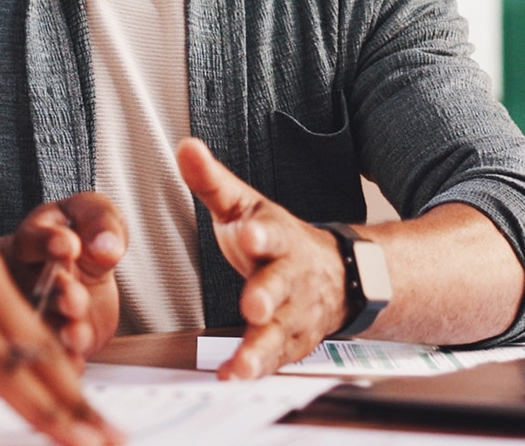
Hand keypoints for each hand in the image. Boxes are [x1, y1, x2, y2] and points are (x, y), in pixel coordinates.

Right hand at [0, 194, 125, 357]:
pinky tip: (77, 361)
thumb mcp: (93, 215)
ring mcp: (41, 310)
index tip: (68, 244)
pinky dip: (67, 358)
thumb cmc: (82, 237)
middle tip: (73, 295)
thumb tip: (104, 245)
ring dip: (61, 330)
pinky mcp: (55, 338)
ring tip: (77, 332)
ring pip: (45, 324)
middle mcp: (31, 278)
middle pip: (38, 287)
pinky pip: (57, 351)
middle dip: (59, 293)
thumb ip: (100, 222)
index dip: (49, 242)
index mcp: (34, 242)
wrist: (79, 268)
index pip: (34, 239)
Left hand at [177, 138, 346, 379]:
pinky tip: (234, 377)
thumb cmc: (276, 240)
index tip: (249, 233)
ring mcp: (296, 312)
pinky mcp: (293, 341)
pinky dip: (257, 369)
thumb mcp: (245, 206)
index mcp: (278, 238)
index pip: (273, 233)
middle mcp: (292, 277)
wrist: (339, 275)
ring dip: (261, 348)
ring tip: (241, 365)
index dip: (262, 234)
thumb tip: (186, 146)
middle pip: (282, 286)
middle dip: (268, 295)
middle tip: (253, 305)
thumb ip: (212, 183)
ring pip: (282, 331)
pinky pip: (277, 358)